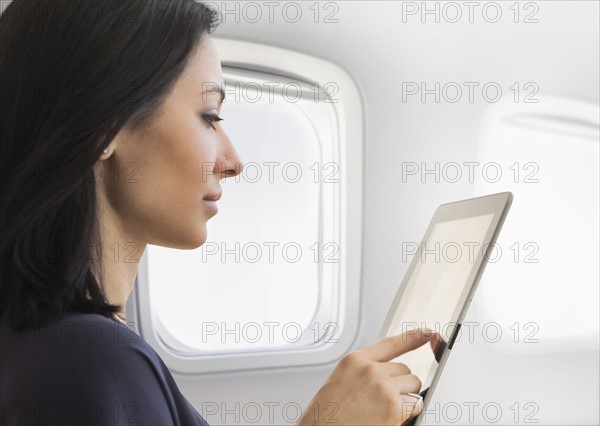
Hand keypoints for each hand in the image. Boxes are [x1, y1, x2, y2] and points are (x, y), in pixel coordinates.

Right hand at [297, 328, 433, 425]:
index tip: (427, 332)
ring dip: (406, 397)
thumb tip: (386, 374)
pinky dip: (408, 413)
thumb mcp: (340, 382)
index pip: (391, 343)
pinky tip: (390, 418)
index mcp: (354, 361)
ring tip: (384, 410)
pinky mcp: (394, 406)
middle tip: (382, 401)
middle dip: (400, 385)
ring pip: (413, 385)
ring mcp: (383, 386)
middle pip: (405, 369)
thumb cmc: (326, 415)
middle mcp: (370, 369)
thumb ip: (362, 372)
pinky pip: (415, 404)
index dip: (413, 337)